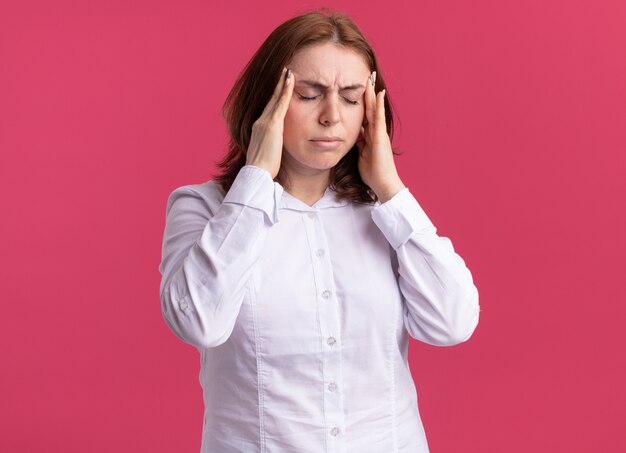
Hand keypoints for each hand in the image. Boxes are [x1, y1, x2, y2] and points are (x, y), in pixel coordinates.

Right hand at [246, 67, 294, 178]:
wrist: (257, 173)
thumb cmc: (263, 169)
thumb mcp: (267, 154)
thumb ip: (272, 146)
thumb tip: (275, 148)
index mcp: (259, 128)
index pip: (269, 108)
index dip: (274, 96)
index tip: (280, 86)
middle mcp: (260, 122)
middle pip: (271, 99)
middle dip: (277, 85)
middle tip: (284, 70)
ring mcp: (265, 122)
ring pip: (275, 98)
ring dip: (282, 83)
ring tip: (288, 70)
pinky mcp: (272, 125)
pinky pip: (281, 103)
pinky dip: (285, 90)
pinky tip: (290, 79)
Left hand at [356, 72, 405, 202]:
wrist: (383, 183)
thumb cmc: (373, 172)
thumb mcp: (361, 154)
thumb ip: (359, 143)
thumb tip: (353, 133)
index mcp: (370, 135)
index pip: (364, 114)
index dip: (361, 101)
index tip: (358, 88)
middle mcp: (376, 131)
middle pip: (369, 107)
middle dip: (367, 92)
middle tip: (367, 76)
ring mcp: (379, 133)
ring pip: (374, 109)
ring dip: (372, 93)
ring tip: (370, 78)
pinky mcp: (380, 137)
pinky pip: (378, 117)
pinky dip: (378, 105)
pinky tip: (378, 93)